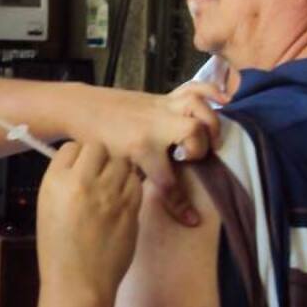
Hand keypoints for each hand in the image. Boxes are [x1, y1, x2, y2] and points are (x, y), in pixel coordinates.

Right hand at [36, 142, 143, 297]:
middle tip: (99, 175)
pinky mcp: (131, 208)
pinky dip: (131, 187)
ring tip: (112, 188)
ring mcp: (110, 195)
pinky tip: (122, 200)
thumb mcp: (48, 208)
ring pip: (122, 162)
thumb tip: (84, 164)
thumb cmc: (58, 250)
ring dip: (118, 171)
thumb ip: (65, 182)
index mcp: (56, 182)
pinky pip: (136, 183)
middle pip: (99, 148)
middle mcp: (83, 183)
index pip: (71, 148)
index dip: (78, 157)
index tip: (80, 168)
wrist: (78, 283)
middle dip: (100, 159)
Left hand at [77, 82, 227, 226]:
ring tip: (211, 139)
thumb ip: (139, 179)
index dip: (181, 204)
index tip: (192, 219)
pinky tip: (224, 101)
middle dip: (199, 149)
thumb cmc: (95, 140)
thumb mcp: (114, 166)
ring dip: (210, 123)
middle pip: (191, 132)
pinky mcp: (164, 97)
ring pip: (196, 106)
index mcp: (139, 147)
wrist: (82, 107)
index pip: (167, 180)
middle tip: (192, 159)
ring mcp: (161, 107)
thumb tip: (160, 197)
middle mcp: (154, 124)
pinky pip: (192, 87)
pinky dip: (211, 91)